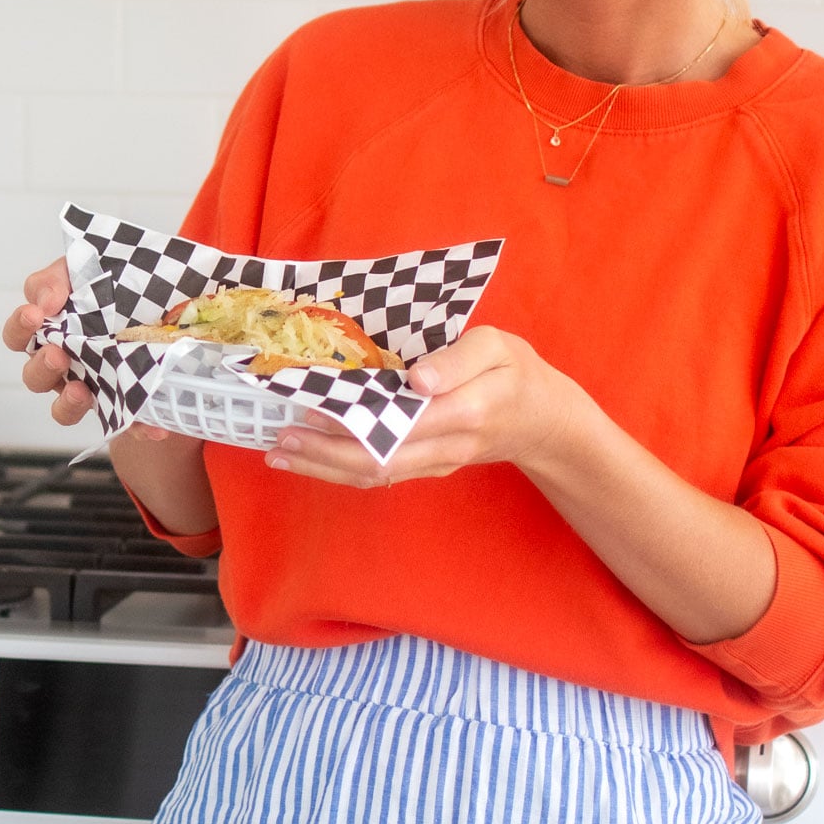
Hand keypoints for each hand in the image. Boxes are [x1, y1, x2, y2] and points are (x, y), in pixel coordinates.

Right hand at [3, 258, 170, 441]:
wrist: (170, 304)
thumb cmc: (119, 283)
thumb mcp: (90, 266)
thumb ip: (62, 275)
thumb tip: (46, 297)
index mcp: (51, 326)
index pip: (19, 331)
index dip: (21, 325)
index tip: (35, 314)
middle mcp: (62, 361)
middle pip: (34, 375)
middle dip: (42, 366)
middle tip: (57, 354)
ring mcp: (88, 384)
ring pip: (64, 407)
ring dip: (69, 403)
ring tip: (83, 392)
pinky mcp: (120, 404)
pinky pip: (121, 423)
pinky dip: (134, 427)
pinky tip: (150, 426)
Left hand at [264, 325, 588, 487]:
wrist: (544, 422)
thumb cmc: (517, 372)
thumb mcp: (498, 348)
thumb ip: (459, 360)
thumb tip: (417, 380)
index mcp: (465, 409)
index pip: (400, 422)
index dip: (354, 422)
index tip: (313, 407)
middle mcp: (447, 445)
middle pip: (379, 459)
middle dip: (324, 453)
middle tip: (279, 440)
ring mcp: (437, 463)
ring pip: (375, 475)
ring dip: (325, 468)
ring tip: (280, 455)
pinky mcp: (429, 468)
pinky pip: (383, 475)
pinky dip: (342, 470)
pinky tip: (311, 459)